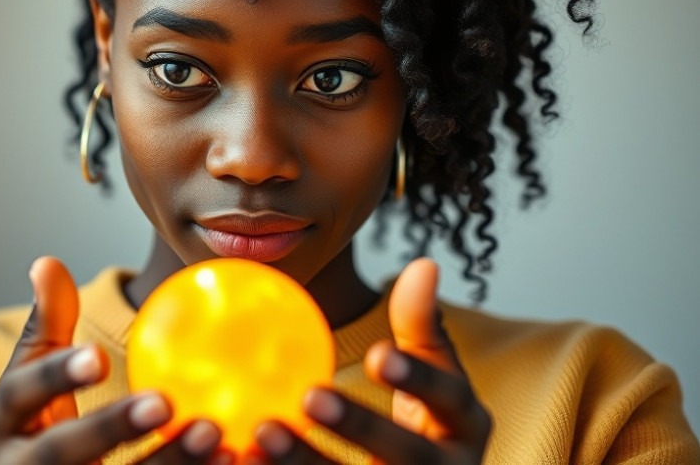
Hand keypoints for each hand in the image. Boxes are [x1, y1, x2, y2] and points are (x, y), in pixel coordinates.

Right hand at [0, 256, 227, 463]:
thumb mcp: (34, 374)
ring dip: (169, 462)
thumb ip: (47, 324)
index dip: (58, 375)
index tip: (98, 356)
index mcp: (3, 423)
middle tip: (164, 403)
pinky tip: (231, 459)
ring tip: (215, 433)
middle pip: (63, 452)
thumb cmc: (43, 420)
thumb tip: (47, 263)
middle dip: (112, 428)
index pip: (24, 394)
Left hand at [252, 258, 491, 463]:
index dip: (417, 380)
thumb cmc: (428, 424)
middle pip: (406, 456)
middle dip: (360, 427)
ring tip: (261, 432)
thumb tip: (423, 264)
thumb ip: (423, 327)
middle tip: (310, 396)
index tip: (378, 354)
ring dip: (305, 464)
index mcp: (465, 426)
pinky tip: (244, 459)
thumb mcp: (436, 377)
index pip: (448, 399)